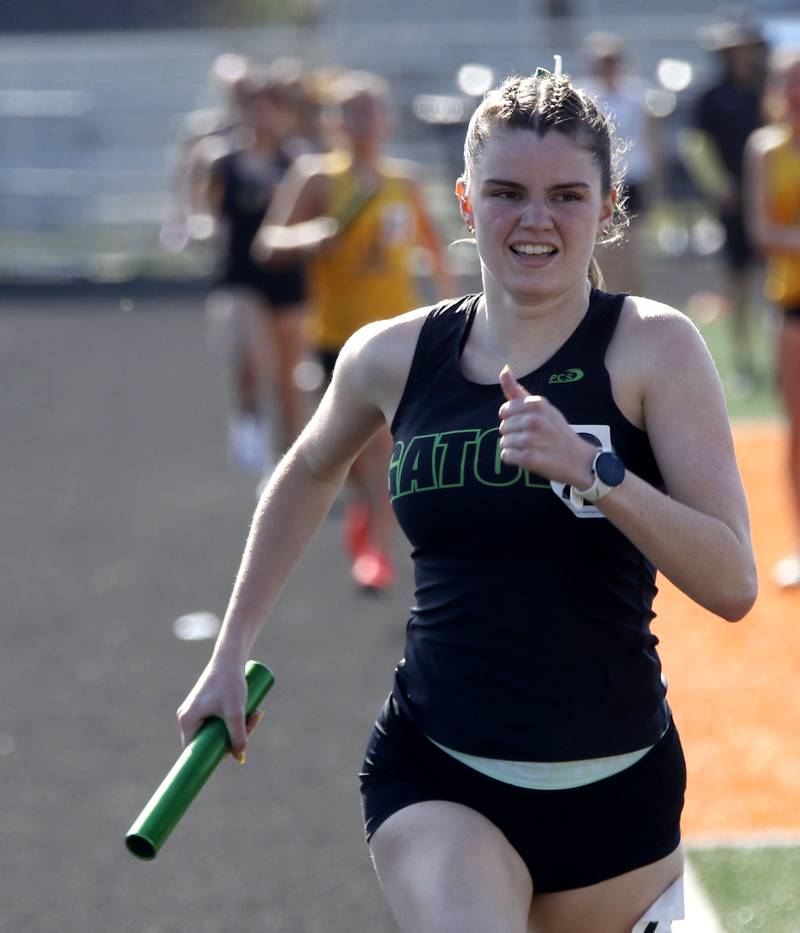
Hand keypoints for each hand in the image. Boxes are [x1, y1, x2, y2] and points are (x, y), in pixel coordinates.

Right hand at [176, 660, 261, 763]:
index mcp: (187, 721)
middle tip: (252, 723)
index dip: (213, 756)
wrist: (231, 656)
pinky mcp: (206, 702)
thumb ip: (238, 736)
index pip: (195, 750)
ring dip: (238, 726)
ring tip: (255, 713)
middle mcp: (187, 716)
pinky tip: (250, 711)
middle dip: (233, 736)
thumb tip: (240, 758)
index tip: (233, 752)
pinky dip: (234, 718)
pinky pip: (219, 719)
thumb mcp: (235, 713)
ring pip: (218, 728)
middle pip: (210, 739)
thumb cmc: (230, 683)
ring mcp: (196, 709)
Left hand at [497, 364, 595, 488]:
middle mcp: (533, 420)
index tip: (528, 424)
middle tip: (533, 438)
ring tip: (532, 448)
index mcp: (536, 404)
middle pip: (502, 428)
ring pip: (503, 442)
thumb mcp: (543, 407)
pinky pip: (506, 456)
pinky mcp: (529, 458)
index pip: (504, 411)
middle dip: (513, 434)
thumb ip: (518, 391)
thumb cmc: (557, 431)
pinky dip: (514, 459)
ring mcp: (531, 440)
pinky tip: (529, 458)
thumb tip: (504, 369)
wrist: (578, 459)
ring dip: (514, 448)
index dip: (513, 419)